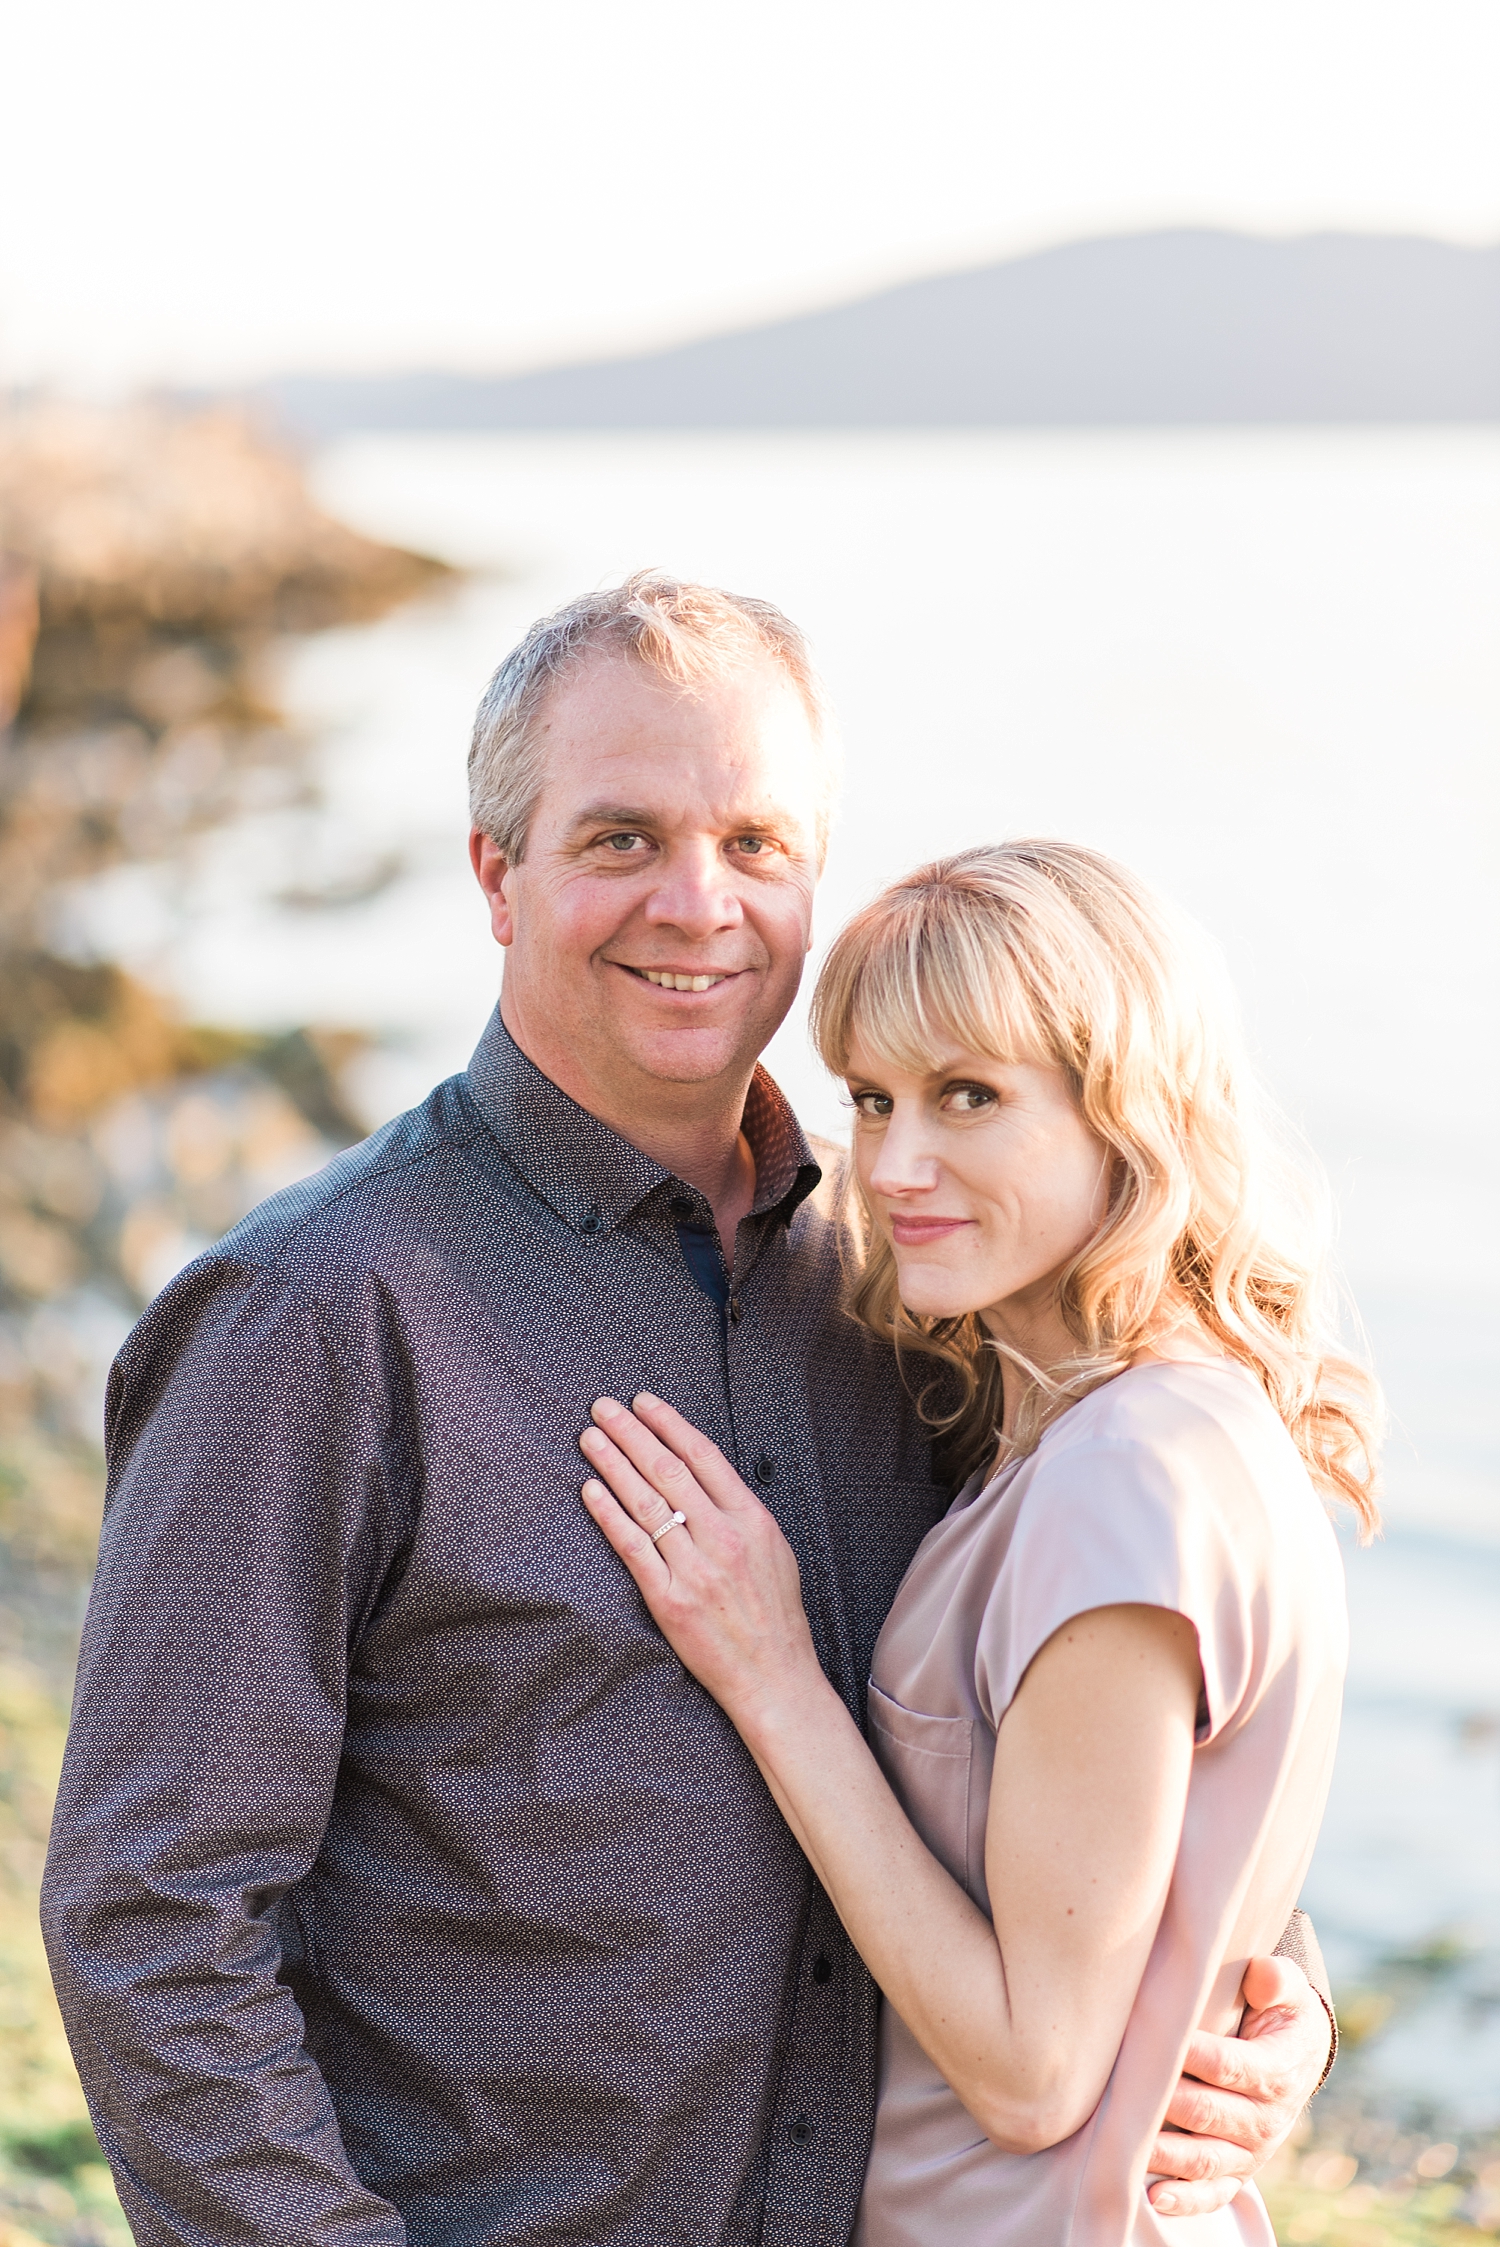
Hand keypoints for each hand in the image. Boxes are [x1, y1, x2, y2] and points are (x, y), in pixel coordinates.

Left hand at [579, 1393, 822, 1729]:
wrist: (773, 1675)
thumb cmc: (775, 1612)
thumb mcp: (775, 1548)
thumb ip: (741, 1510)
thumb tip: (704, 1473)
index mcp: (752, 1518)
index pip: (702, 1455)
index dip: (669, 1423)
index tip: (643, 1402)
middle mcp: (723, 1537)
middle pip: (667, 1470)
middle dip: (631, 1433)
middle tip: (603, 1407)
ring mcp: (695, 1569)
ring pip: (646, 1502)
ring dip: (613, 1464)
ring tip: (590, 1438)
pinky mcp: (669, 1599)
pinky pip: (632, 1547)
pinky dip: (610, 1514)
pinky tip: (592, 1490)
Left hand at [1147, 1954, 1330, 2215]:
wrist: (1300, 2057)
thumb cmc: (1280, 2014)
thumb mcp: (1289, 1990)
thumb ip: (1277, 1979)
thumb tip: (1262, 1976)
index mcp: (1276, 2072)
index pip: (1229, 2065)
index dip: (1192, 2054)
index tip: (1153, 2037)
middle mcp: (1265, 2119)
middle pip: (1207, 2113)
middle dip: (1163, 2102)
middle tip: (1120, 2087)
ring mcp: (1250, 2152)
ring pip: (1204, 2159)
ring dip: (1164, 2155)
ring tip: (1124, 2147)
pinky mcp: (1238, 2173)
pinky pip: (1212, 2194)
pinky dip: (1184, 2200)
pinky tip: (1153, 2197)